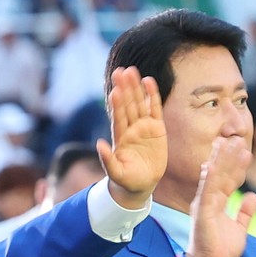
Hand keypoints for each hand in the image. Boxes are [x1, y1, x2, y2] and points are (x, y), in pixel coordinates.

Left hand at [92, 64, 167, 207]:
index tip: (115, 91)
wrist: (140, 184)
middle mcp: (131, 128)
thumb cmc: (126, 180)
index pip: (118, 117)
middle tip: (121, 71)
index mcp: (120, 138)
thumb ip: (107, 159)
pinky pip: (155, 109)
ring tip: (132, 71)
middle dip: (125, 89)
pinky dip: (152, 95)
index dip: (117, 104)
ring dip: (136, 88)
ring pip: (139, 103)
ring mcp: (143, 127)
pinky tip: (149, 81)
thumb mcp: (115, 173)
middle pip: (128, 105)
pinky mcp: (157, 129)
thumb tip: (98, 144)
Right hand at [186, 132, 255, 256]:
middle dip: (229, 157)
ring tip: (231, 143)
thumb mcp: (239, 228)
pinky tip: (213, 164)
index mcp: (217, 203)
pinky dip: (210, 176)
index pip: (228, 181)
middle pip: (221, 174)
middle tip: (238, 139)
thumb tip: (253, 197)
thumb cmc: (220, 249)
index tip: (246, 152)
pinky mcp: (202, 211)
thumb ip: (245, 213)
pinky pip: (207, 190)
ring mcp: (204, 204)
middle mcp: (209, 200)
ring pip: (214, 177)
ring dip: (222, 160)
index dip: (237, 167)